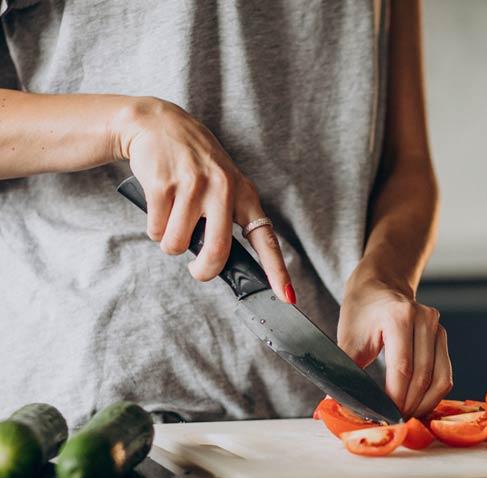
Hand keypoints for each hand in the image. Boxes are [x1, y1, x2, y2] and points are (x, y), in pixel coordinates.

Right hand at [115, 97, 294, 301]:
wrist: (159, 124)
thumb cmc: (195, 166)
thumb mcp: (224, 185)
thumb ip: (228, 219)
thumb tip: (221, 264)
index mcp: (245, 195)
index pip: (265, 239)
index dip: (277, 271)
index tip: (287, 298)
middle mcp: (224, 189)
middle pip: (216, 253)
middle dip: (203, 271)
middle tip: (197, 269)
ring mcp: (193, 186)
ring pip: (177, 245)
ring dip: (170, 243)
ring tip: (173, 217)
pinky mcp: (163, 184)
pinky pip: (155, 230)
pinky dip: (153, 227)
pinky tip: (159, 204)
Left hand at [338, 278, 452, 417]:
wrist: (380, 286)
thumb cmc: (362, 312)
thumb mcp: (348, 337)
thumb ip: (344, 370)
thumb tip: (334, 403)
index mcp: (399, 316)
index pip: (403, 368)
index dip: (395, 398)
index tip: (384, 417)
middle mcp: (424, 320)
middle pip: (423, 377)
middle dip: (408, 406)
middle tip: (393, 422)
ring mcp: (437, 328)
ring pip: (441, 379)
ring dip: (424, 404)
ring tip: (406, 416)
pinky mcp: (442, 338)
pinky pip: (444, 374)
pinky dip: (432, 394)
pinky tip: (417, 405)